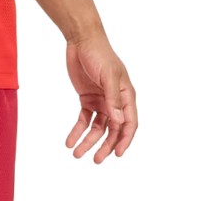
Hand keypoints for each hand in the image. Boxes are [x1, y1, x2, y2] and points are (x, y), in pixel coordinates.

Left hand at [64, 32, 137, 162]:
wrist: (81, 40)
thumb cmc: (99, 54)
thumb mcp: (107, 76)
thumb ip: (113, 99)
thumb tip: (118, 122)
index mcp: (126, 96)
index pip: (129, 123)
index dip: (125, 140)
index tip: (116, 154)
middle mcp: (116, 101)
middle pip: (113, 129)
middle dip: (105, 145)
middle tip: (96, 160)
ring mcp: (101, 101)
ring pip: (98, 127)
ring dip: (89, 141)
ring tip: (77, 154)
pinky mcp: (87, 99)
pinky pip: (84, 119)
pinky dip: (77, 131)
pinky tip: (69, 141)